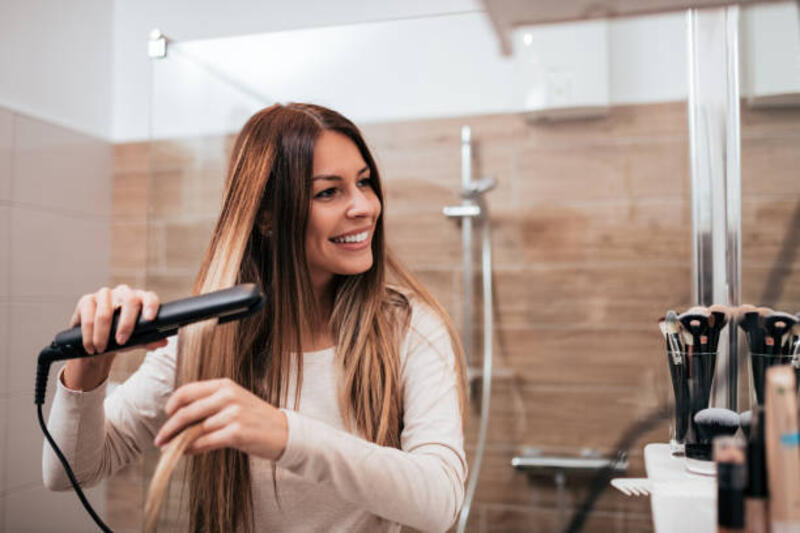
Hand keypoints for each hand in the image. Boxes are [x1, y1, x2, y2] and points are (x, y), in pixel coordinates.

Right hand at [63, 284, 167, 390]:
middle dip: (126, 324)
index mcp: (140, 299)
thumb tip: (163, 342)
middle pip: (130, 301)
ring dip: (102, 335)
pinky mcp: (87, 300)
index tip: (150, 319)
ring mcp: (105, 294)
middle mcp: (124, 292)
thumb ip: (149, 340)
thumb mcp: (136, 341)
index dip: (151, 306)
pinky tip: (90, 346)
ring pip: (105, 313)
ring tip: (101, 349)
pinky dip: (89, 335)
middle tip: (121, 342)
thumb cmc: (121, 336)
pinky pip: (88, 317)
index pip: (150, 297)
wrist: (97, 341)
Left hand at [154, 378, 287, 460]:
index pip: (188, 390)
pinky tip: (186, 452)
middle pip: (187, 411)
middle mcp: (228, 396)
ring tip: (170, 448)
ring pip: (194, 429)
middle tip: (159, 438)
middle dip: (169, 427)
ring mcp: (233, 414)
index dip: (172, 404)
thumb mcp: (234, 402)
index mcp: (225, 385)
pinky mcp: (236, 432)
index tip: (166, 415)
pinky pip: (205, 442)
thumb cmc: (255, 418)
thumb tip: (178, 419)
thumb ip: (209, 405)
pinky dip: (192, 449)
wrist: (283, 431)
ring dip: (178, 442)